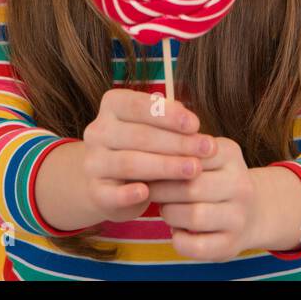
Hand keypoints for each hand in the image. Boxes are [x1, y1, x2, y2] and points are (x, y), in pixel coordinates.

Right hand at [80, 89, 217, 223]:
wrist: (110, 181)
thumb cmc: (142, 147)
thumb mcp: (154, 127)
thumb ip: (170, 121)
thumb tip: (191, 123)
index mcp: (112, 106)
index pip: (138, 106)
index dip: (168, 115)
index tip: (196, 125)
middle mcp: (98, 131)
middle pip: (139, 135)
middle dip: (177, 142)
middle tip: (207, 149)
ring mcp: (93, 162)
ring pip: (130, 162)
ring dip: (165, 166)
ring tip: (194, 169)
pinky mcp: (95, 191)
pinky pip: (111, 193)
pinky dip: (128, 194)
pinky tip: (147, 194)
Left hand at [146, 136, 261, 261]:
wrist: (253, 212)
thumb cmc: (213, 178)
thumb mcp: (204, 156)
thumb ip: (179, 151)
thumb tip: (143, 154)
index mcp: (230, 154)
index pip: (190, 154)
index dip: (163, 162)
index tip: (147, 165)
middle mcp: (240, 185)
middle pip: (191, 187)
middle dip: (162, 191)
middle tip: (150, 191)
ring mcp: (238, 217)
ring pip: (194, 216)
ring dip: (170, 214)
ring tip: (165, 210)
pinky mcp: (231, 245)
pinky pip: (196, 246)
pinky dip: (179, 240)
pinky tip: (177, 232)